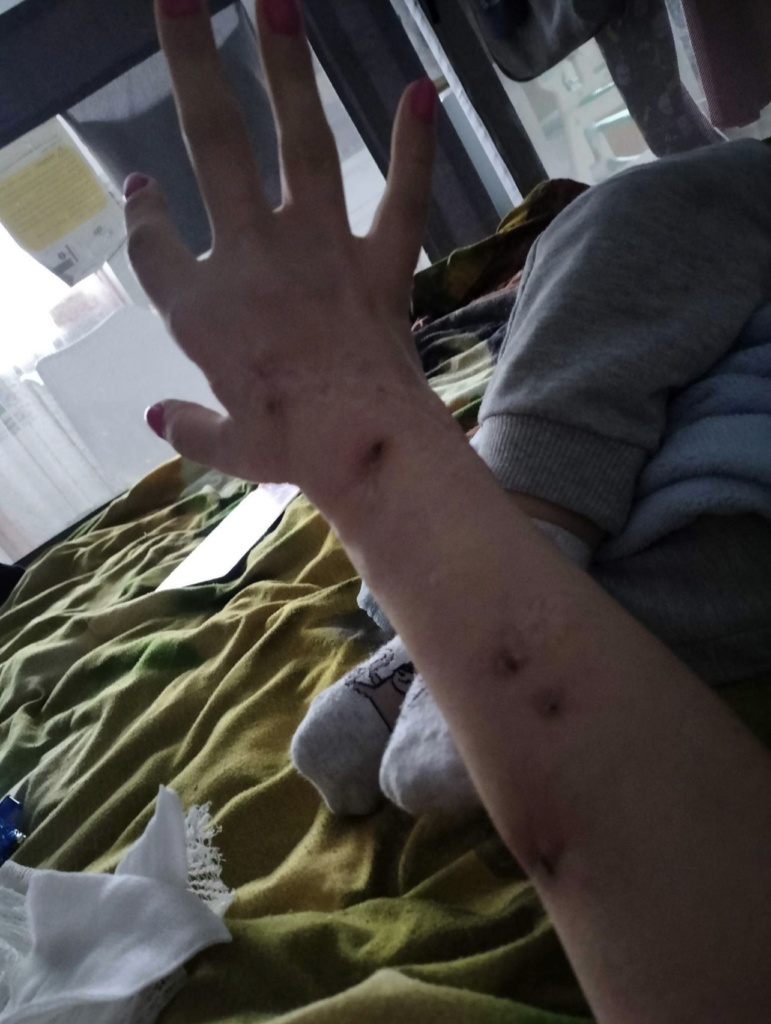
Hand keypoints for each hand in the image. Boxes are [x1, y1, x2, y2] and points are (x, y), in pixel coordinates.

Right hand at [125, 0, 440, 508]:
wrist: (369, 450)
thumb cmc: (291, 451)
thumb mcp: (228, 450)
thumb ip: (190, 428)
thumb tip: (159, 418)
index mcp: (202, 308)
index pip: (154, 246)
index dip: (142, 218)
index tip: (142, 189)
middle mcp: (254, 257)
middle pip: (212, 145)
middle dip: (191, 64)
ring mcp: (321, 250)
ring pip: (300, 143)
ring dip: (287, 70)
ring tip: (276, 1)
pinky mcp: (381, 261)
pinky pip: (403, 195)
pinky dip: (415, 146)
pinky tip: (422, 88)